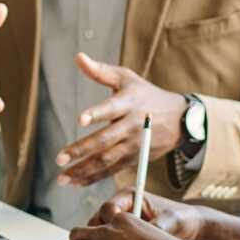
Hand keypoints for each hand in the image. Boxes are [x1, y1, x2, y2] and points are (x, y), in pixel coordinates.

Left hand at [55, 54, 186, 185]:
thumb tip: (78, 57)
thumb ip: (101, 71)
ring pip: (107, 160)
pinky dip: (94, 178)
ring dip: (84, 170)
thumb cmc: (146, 94)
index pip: (111, 109)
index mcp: (129, 103)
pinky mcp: (135, 159)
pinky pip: (112, 171)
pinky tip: (76, 182)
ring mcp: (134, 145)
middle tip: (60, 158)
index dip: (97, 113)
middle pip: (105, 140)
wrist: (179, 119)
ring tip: (62, 177)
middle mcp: (131, 126)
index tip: (81, 118)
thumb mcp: (127, 78)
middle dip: (81, 149)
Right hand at [90, 190, 206, 239]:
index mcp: (131, 196)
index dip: (109, 223)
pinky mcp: (125, 234)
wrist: (192, 227)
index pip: (108, 208)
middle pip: (99, 222)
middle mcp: (123, 207)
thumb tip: (141, 239)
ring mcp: (122, 222)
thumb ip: (154, 227)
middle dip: (102, 237)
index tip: (116, 237)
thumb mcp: (170, 222)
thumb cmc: (182, 219)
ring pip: (102, 234)